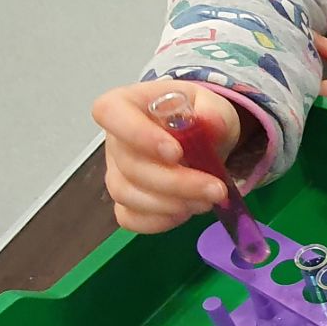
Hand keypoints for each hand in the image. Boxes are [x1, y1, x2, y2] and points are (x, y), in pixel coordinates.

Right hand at [91, 81, 239, 232]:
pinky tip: (186, 213)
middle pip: (129, 165)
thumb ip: (213, 112)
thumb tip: (211, 122)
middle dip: (176, 183)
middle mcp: (114, 140)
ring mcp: (116, 172)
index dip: (139, 135)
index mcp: (126, 104)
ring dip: (171, 204)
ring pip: (127, 195)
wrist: (202, 140)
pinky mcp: (126, 201)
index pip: (111, 113)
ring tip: (207, 200)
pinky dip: (159, 221)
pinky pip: (129, 218)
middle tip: (216, 189)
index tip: (176, 152)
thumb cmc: (197, 117)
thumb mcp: (213, 106)